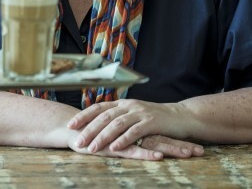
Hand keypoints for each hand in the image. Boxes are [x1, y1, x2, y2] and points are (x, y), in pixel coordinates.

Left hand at [67, 99, 203, 157]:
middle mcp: (129, 105)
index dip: (84, 115)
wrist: (181, 117)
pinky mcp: (151, 122)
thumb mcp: (135, 115)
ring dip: (103, 137)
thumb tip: (99, 124)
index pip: (98, 107)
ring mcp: (140, 112)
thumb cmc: (156, 119)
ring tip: (92, 148)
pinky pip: (134, 131)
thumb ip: (119, 117)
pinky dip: (123, 140)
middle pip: (104, 116)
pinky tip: (114, 148)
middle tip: (77, 141)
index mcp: (123, 103)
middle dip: (89, 129)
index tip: (70, 125)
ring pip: (116, 124)